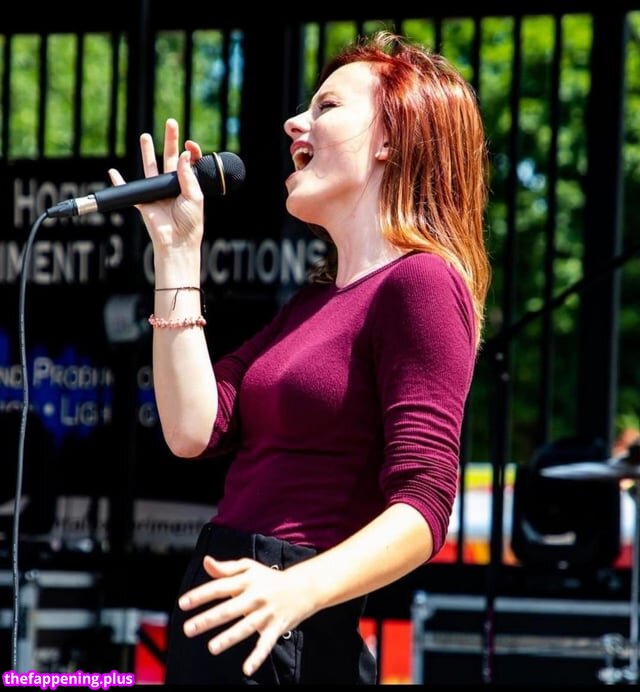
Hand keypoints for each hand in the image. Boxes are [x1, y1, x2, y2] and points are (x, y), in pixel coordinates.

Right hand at [107, 118, 204, 249]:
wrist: (177, 241)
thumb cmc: (190, 222)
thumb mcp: (195, 197)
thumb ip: (188, 176)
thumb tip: (183, 154)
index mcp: (187, 184)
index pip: (187, 162)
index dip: (189, 151)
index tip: (189, 144)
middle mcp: (172, 186)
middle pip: (169, 158)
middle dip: (170, 140)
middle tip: (171, 122)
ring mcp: (157, 192)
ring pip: (150, 167)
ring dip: (147, 152)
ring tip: (145, 135)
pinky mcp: (144, 201)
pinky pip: (129, 190)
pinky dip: (119, 182)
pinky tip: (114, 172)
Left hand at [178, 555, 314, 676]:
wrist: (304, 587)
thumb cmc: (269, 578)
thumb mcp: (249, 567)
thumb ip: (226, 568)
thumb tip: (206, 562)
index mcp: (246, 581)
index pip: (219, 587)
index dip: (200, 595)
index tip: (183, 604)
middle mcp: (255, 597)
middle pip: (229, 609)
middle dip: (208, 619)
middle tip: (188, 629)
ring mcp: (265, 614)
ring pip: (245, 627)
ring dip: (229, 637)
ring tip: (212, 647)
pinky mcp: (276, 628)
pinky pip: (265, 644)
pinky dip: (257, 657)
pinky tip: (246, 669)